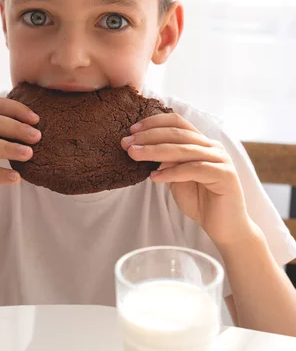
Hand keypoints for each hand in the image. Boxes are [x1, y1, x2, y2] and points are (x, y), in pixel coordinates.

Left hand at [121, 112, 254, 248]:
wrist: (225, 228)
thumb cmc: (200, 202)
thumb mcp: (176, 179)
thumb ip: (166, 163)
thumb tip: (145, 148)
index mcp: (202, 143)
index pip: (177, 123)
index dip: (153, 123)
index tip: (131, 130)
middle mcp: (212, 147)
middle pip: (177, 133)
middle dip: (148, 136)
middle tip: (126, 143)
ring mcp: (220, 159)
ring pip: (183, 149)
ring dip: (154, 151)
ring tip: (134, 155)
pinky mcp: (225, 175)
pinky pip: (193, 169)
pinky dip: (171, 173)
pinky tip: (154, 178)